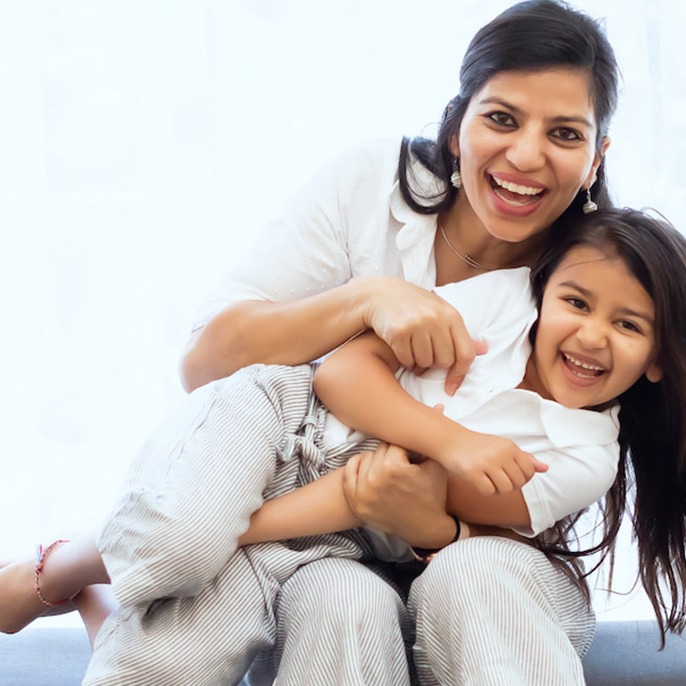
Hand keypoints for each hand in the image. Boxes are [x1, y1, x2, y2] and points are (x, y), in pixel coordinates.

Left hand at [342, 443, 454, 547]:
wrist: (426, 529)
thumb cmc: (434, 495)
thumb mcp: (437, 464)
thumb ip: (432, 437)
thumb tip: (439, 407)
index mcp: (394, 468)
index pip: (395, 442)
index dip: (407, 448)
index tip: (413, 456)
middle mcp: (374, 479)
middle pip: (380, 449)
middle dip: (393, 454)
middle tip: (404, 464)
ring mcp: (362, 492)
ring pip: (366, 458)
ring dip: (377, 460)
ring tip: (391, 470)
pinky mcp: (356, 502)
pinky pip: (349, 473)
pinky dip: (358, 467)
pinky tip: (370, 470)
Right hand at [363, 277, 486, 394]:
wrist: (380, 293)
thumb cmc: (414, 306)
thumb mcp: (440, 312)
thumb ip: (459, 333)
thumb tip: (483, 349)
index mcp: (451, 315)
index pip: (465, 353)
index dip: (460, 374)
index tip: (451, 387)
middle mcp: (436, 319)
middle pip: (444, 362)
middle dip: (433, 363)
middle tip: (425, 352)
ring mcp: (417, 324)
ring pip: (424, 363)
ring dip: (417, 362)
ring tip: (412, 346)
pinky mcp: (398, 331)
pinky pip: (406, 360)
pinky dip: (403, 359)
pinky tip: (400, 346)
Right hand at [438, 428, 548, 495]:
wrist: (449, 440)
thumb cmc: (478, 445)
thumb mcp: (502, 446)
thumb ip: (524, 458)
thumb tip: (545, 468)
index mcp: (510, 447)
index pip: (530, 471)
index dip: (522, 478)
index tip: (510, 475)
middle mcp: (500, 453)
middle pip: (518, 483)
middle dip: (509, 485)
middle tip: (496, 478)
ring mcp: (486, 463)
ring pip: (505, 489)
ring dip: (497, 490)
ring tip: (489, 480)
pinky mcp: (472, 472)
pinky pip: (488, 491)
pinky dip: (485, 490)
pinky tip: (479, 481)